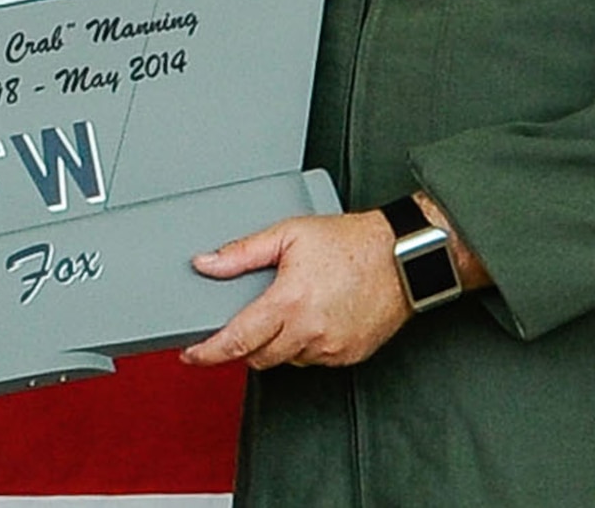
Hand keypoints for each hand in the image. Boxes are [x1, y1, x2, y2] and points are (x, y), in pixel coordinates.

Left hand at [179, 210, 408, 369]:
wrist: (402, 257)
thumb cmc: (350, 242)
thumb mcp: (288, 234)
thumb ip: (242, 253)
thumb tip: (206, 263)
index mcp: (289, 302)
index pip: (237, 340)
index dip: (209, 352)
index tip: (192, 356)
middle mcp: (309, 331)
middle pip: (258, 357)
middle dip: (245, 344)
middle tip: (246, 322)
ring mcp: (331, 348)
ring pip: (287, 360)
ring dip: (278, 343)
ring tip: (289, 309)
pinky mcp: (349, 356)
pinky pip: (314, 360)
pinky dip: (305, 345)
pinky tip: (313, 318)